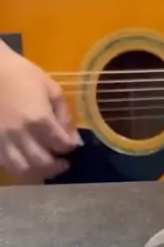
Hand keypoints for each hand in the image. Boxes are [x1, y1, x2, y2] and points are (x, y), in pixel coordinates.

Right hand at [0, 42, 81, 179]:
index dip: (70, 146)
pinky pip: (6, 165)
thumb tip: (73, 137)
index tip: (71, 143)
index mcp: (38, 119)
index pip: (61, 144)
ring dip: (38, 173)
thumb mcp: (50, 87)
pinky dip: (19, 169)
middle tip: (63, 163)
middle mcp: (20, 135)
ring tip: (45, 168)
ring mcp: (2, 141)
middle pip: (43, 163)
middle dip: (57, 166)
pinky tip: (25, 162)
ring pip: (22, 170)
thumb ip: (64, 114)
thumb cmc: (19, 73)